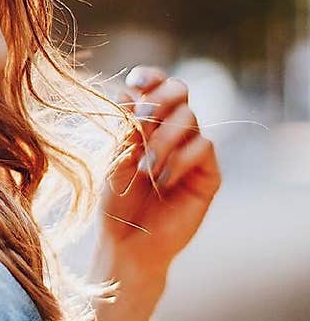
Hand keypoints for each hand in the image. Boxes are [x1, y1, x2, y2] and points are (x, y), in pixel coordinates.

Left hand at [97, 64, 221, 277]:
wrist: (128, 243)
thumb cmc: (116, 202)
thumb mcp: (113, 161)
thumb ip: (125, 129)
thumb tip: (130, 94)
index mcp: (145, 123)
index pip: (155, 86)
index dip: (149, 77)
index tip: (134, 82)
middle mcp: (172, 131)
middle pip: (180, 91)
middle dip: (162, 97)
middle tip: (143, 116)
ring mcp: (192, 151)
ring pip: (189, 118)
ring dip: (164, 138)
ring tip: (145, 167)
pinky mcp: (208, 173)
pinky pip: (203, 146)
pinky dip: (180, 159)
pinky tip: (163, 180)